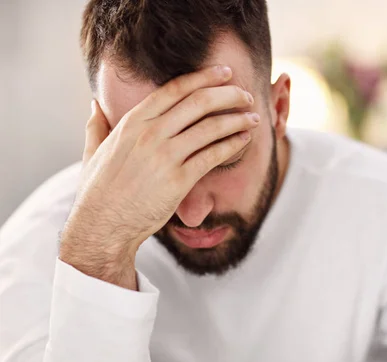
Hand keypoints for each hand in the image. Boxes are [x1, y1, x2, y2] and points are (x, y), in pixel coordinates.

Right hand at [59, 66, 257, 288]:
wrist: (101, 225)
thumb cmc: (98, 190)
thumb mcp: (93, 150)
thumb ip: (97, 125)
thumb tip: (95, 104)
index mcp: (132, 122)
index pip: (175, 89)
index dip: (204, 77)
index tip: (225, 73)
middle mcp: (150, 134)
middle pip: (199, 102)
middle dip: (229, 95)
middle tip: (246, 96)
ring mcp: (165, 157)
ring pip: (211, 127)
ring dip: (237, 119)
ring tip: (253, 118)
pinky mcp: (178, 181)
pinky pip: (213, 155)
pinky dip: (232, 145)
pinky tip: (243, 140)